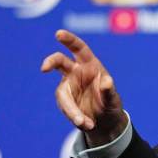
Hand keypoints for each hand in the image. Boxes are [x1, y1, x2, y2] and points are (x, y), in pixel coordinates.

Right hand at [41, 29, 127, 146]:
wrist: (104, 121)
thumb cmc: (110, 103)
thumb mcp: (113, 98)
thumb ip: (110, 91)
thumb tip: (107, 82)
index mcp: (90, 64)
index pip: (78, 48)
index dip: (69, 40)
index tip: (58, 34)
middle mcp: (76, 72)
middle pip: (59, 62)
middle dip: (51, 62)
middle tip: (44, 68)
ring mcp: (68, 86)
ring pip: (62, 94)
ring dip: (72, 110)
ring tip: (85, 122)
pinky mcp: (64, 100)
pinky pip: (66, 108)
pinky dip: (76, 117)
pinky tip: (88, 124)